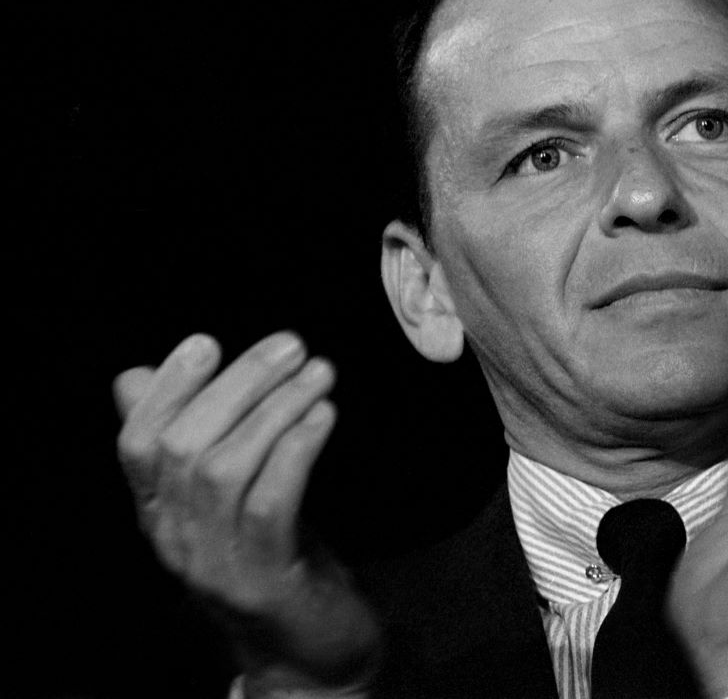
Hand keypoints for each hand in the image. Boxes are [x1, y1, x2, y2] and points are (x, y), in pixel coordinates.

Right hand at [114, 332, 380, 695]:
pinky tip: (324, 418)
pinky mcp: (263, 582)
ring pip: (225, 470)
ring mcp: (216, 564)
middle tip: (289, 344)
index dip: (166, 389)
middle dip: (238, 385)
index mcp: (160, 514)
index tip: (205, 342)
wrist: (307, 651)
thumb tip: (137, 373)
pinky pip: (270, 505)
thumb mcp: (228, 497)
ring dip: (275, 410)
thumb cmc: (274, 556)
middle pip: (184, 447)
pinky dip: (295, 452)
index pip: (137, 445)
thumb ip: (193, 439)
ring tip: (318, 372)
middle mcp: (176, 539)